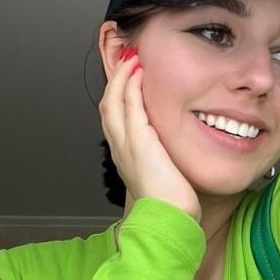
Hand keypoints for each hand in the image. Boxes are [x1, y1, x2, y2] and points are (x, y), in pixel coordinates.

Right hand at [98, 48, 201, 223]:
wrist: (170, 219)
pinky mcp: (139, 142)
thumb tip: (171, 153)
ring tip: (131, 60)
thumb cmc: (171, 205)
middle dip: (114, 81)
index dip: (118, 96)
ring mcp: (126, 145)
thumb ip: (162, 160)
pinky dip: (132, 87)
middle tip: (126, 61)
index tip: (127, 79)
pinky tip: (139, 73)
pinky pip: (130, 107)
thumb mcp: (163, 177)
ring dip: (121, 78)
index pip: (114, 119)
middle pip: (107, 106)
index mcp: (125, 157)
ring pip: (113, 103)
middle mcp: (120, 149)